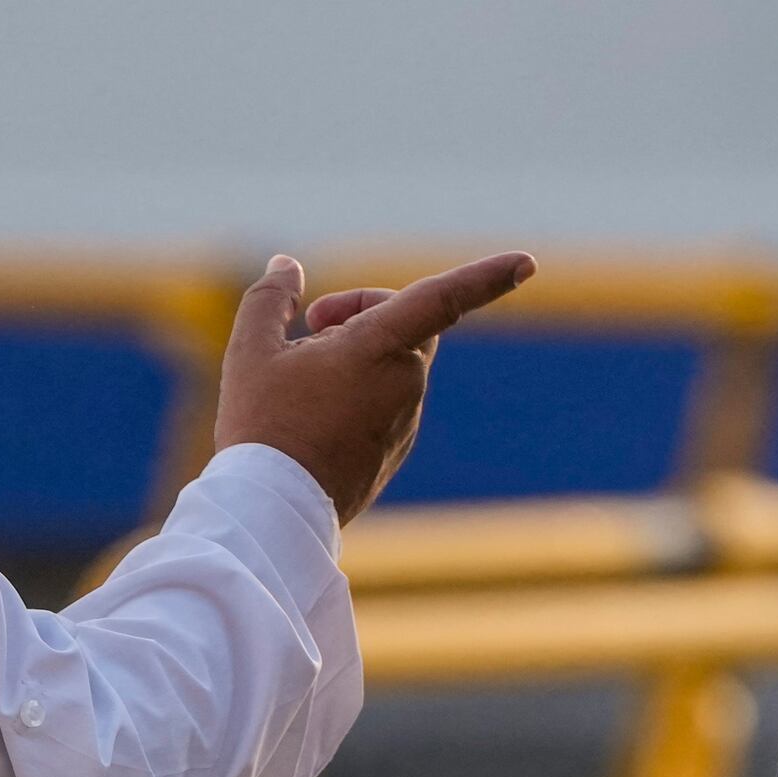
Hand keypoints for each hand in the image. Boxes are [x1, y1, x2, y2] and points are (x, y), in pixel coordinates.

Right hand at [212, 249, 535, 518]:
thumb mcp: (251, 350)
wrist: (272, 513)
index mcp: (380, 350)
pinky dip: (358, 392)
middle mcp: (405, 384)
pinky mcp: (394, 451)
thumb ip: (271, 297)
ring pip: (393, 364)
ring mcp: (405, 423)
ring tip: (299, 381)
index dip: (486, 276)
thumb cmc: (262, 425)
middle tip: (311, 325)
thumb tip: (287, 266)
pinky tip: (311, 414)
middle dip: (363, 309)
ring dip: (356, 354)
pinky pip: (386, 403)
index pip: (443, 299)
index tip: (526, 263)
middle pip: (408, 320)